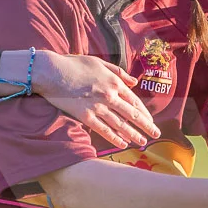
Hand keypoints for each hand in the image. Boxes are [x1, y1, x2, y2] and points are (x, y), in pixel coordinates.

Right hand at [27, 50, 160, 147]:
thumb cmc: (74, 64)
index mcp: (114, 82)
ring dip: (133, 134)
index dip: (144, 112)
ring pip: (120, 124)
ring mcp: (98, 106)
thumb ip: (118, 72)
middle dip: (146, 126)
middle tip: (156, 135)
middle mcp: (110, 95)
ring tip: (142, 142)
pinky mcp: (85, 116)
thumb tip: (134, 81)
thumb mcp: (99, 63)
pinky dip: (114, 138)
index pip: (135, 100)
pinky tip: (122, 144)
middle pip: (132, 114)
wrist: (52, 71)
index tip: (151, 120)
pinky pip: (103, 130)